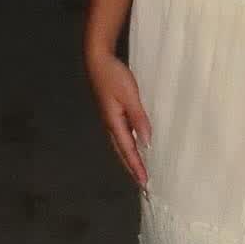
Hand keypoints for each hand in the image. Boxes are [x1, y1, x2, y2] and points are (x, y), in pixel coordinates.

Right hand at [84, 50, 151, 194]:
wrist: (98, 60)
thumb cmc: (114, 76)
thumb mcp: (130, 96)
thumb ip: (138, 118)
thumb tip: (146, 143)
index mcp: (114, 123)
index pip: (128, 150)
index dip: (136, 167)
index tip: (144, 183)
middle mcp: (111, 124)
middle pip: (122, 152)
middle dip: (132, 168)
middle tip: (142, 183)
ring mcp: (110, 118)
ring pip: (121, 144)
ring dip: (130, 158)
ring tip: (139, 169)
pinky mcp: (112, 112)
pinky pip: (122, 134)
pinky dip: (129, 145)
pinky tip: (136, 144)